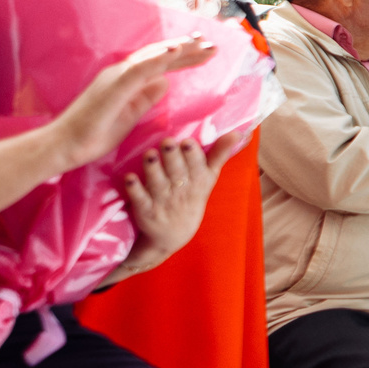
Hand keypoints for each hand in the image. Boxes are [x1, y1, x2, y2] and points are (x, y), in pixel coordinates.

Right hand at [49, 37, 217, 170]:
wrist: (62, 146)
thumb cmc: (92, 135)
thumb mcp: (129, 116)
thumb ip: (145, 99)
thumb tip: (165, 83)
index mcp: (126, 81)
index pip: (160, 65)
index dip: (183, 57)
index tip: (205, 51)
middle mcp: (121, 73)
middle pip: (160, 56)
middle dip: (187, 49)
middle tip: (212, 42)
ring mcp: (115, 78)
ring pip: (152, 57)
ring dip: (178, 48)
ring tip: (200, 41)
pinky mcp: (112, 87)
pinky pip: (139, 69)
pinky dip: (158, 58)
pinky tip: (175, 51)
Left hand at [117, 133, 243, 273]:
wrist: (172, 236)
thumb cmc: (190, 197)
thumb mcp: (208, 178)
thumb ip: (219, 154)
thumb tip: (238, 132)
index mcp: (198, 181)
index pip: (197, 166)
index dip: (192, 154)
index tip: (187, 141)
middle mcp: (181, 191)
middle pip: (177, 172)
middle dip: (173, 157)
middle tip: (167, 141)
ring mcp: (163, 202)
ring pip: (158, 184)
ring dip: (153, 169)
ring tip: (149, 154)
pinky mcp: (146, 211)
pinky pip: (140, 200)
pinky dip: (135, 190)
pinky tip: (130, 178)